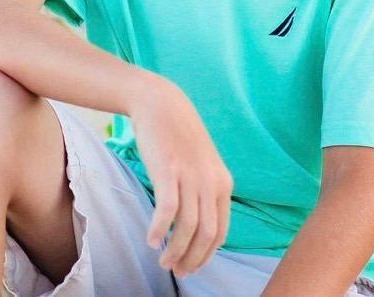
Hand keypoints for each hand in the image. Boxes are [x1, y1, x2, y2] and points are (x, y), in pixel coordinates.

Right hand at [128, 79, 232, 277]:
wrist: (162, 104)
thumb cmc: (179, 136)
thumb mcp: (203, 164)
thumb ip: (205, 190)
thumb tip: (199, 226)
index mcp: (223, 182)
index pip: (220, 232)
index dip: (206, 255)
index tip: (191, 267)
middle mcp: (211, 181)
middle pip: (206, 234)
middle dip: (192, 258)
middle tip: (175, 270)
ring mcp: (190, 175)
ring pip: (187, 226)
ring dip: (175, 250)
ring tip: (162, 260)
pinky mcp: (168, 169)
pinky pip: (167, 209)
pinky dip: (160, 229)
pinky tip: (150, 240)